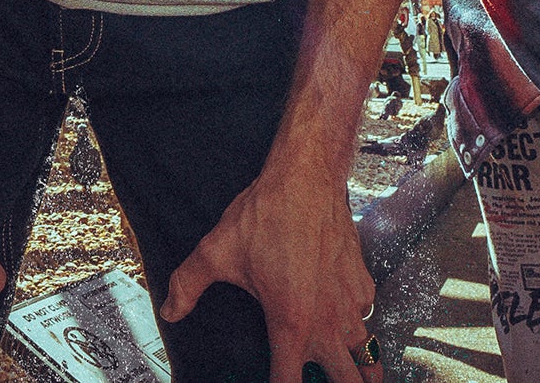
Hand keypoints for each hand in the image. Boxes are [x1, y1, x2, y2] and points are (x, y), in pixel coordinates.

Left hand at [162, 159, 379, 382]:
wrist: (306, 177)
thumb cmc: (266, 213)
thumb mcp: (216, 252)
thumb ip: (188, 286)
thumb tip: (171, 311)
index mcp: (290, 323)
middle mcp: (326, 320)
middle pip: (347, 382)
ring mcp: (350, 302)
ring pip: (367, 355)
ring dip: (360, 369)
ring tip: (354, 375)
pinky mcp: (363, 282)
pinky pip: (367, 317)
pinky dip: (360, 327)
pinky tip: (349, 323)